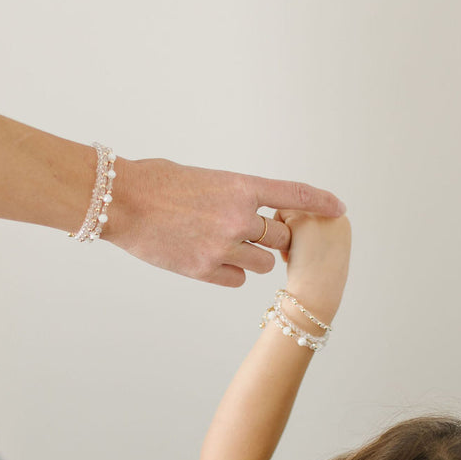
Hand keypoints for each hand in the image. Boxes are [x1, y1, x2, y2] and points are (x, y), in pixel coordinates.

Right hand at [101, 158, 344, 287]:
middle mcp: (238, 218)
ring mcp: (222, 246)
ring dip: (252, 258)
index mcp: (239, 186)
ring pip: (263, 264)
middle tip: (250, 233)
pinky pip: (237, 279)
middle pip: (280, 239)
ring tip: (225, 246)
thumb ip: (232, 196)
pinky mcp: (204, 270)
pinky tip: (211, 261)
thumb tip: (250, 214)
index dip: (319, 203)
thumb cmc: (156, 182)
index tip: (339, 208)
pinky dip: (231, 273)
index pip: (293, 196)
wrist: (122, 202)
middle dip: (272, 238)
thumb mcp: (203, 179)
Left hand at [275, 210, 350, 325]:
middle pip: (298, 207)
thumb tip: (293, 218)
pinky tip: (290, 255)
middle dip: (293, 229)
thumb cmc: (316, 279)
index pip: (310, 211)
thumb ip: (314, 229)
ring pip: (287, 209)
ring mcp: (320, 215)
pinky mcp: (303, 221)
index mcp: (341, 221)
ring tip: (296, 254)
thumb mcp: (323, 248)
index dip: (302, 232)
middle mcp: (334, 213)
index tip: (308, 254)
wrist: (315, 295)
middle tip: (301, 254)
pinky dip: (278, 235)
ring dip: (284, 231)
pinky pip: (279, 217)